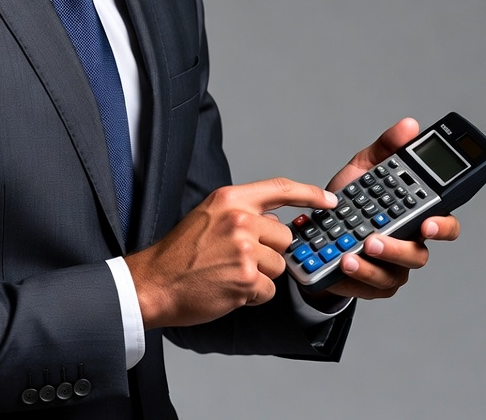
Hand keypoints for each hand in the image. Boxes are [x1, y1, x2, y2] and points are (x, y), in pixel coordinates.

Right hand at [125, 178, 336, 328]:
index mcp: (230, 199)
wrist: (156, 282)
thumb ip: (242, 213)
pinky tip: (229, 289)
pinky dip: (253, 295)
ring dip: (261, 276)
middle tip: (239, 259)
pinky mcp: (247, 279)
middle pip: (285, 237)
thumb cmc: (181, 252)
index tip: (329, 200)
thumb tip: (276, 222)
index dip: (309, 193)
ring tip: (230, 274)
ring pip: (279, 266)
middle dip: (270, 252)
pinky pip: (269, 290)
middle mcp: (240, 220)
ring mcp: (245, 250)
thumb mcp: (209, 215)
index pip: (280, 188)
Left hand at [322, 118, 460, 299]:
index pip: (443, 223)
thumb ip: (386, 149)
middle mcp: (408, 243)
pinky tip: (342, 264)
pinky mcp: (373, 284)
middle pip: (419, 254)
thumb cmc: (349, 201)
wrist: (320, 232)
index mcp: (412, 216)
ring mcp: (393, 267)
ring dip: (373, 265)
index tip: (428, 224)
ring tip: (351, 254)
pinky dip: (356, 276)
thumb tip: (409, 126)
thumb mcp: (363, 169)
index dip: (443, 226)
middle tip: (376, 239)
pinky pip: (371, 286)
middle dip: (400, 248)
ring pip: (395, 273)